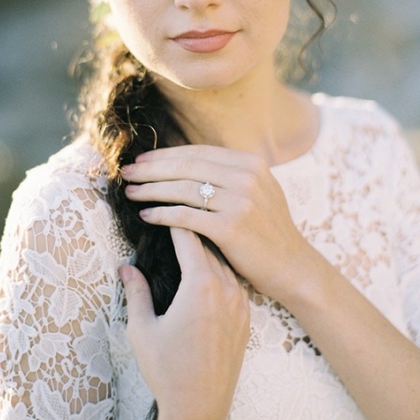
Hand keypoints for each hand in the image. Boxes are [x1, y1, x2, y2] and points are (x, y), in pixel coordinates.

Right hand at [120, 227, 248, 419]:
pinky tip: (208, 268)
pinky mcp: (247, 316)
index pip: (188, 235)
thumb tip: (126, 267)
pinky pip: (234, 280)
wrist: (201, 410)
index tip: (162, 204)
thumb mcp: (142, 330)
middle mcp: (226, 288)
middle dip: (191, 226)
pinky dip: (220, 268)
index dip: (173, 217)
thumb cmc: (167, 371)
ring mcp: (240, 302)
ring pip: (224, 260)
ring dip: (208, 247)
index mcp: (200, 285)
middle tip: (174, 213)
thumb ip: (136, 293)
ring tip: (191, 236)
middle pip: (208, 243)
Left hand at [122, 145, 310, 300]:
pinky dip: (161, 214)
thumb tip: (188, 162)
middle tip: (126, 172)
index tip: (142, 160)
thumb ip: (230, 174)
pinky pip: (184, 216)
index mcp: (251, 163)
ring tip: (130, 192)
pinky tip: (145, 216)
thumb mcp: (258, 190)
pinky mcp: (230, 227)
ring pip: (181, 189)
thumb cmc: (267, 232)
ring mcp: (240, 200)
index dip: (165, 155)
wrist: (293, 267)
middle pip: (185, 166)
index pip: (197, 152)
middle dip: (151, 168)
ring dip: (150, 189)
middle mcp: (246, 176)